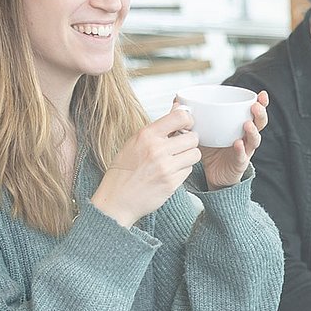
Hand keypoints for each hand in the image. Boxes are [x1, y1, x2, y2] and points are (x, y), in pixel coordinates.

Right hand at [87, 106, 201, 226]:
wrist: (115, 201)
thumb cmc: (122, 172)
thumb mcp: (134, 143)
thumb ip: (158, 127)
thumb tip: (178, 108)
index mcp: (146, 135)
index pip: (180, 117)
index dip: (188, 120)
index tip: (186, 125)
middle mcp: (157, 150)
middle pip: (193, 138)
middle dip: (190, 141)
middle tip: (182, 145)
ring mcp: (165, 167)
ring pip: (195, 154)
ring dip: (189, 156)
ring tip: (177, 159)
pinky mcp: (171, 183)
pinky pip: (189, 170)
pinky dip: (183, 171)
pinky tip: (171, 172)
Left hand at [196, 90, 267, 188]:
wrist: (211, 174)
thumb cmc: (210, 150)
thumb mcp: (202, 131)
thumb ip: (192, 117)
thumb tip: (176, 101)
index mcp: (240, 126)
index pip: (254, 112)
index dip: (260, 103)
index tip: (262, 94)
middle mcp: (246, 137)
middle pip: (260, 124)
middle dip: (260, 114)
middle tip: (255, 106)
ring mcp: (245, 151)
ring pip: (254, 140)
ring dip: (253, 131)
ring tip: (247, 124)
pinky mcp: (239, 164)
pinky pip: (242, 156)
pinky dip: (240, 150)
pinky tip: (237, 143)